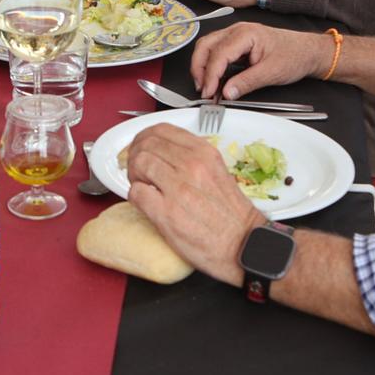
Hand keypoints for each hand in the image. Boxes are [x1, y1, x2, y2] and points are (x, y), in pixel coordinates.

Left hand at [124, 126, 264, 282]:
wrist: (241, 244)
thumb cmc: (232, 215)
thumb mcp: (218, 172)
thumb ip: (193, 159)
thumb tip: (165, 154)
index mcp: (204, 153)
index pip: (162, 130)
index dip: (145, 137)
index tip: (141, 147)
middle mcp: (191, 166)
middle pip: (146, 145)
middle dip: (135, 155)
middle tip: (136, 168)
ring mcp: (178, 188)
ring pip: (139, 164)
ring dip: (133, 174)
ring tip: (141, 185)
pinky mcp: (166, 213)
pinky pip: (136, 193)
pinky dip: (134, 195)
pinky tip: (144, 201)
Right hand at [190, 22, 328, 100]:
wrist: (308, 51)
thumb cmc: (294, 56)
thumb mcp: (272, 72)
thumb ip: (247, 83)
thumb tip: (226, 93)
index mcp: (245, 34)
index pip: (218, 54)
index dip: (210, 75)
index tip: (209, 92)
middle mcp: (237, 31)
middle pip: (206, 46)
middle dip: (199, 68)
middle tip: (202, 90)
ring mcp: (235, 36)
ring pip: (208, 47)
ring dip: (203, 66)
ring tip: (206, 86)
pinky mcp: (237, 44)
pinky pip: (216, 51)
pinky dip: (211, 66)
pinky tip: (214, 80)